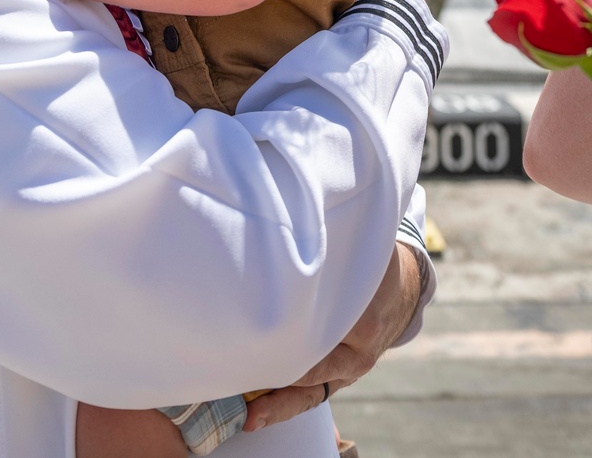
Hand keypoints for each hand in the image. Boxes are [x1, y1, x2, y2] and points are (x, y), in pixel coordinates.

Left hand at [244, 243, 421, 430]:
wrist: (402, 289)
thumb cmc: (371, 264)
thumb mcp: (360, 254)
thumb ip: (334, 251)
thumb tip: (297, 228)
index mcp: (363, 325)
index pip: (321, 340)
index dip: (289, 341)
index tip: (256, 339)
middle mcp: (356, 356)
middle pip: (313, 374)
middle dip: (278, 383)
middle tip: (245, 393)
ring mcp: (347, 370)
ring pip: (311, 393)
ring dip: (278, 405)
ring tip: (249, 418)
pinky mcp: (338, 376)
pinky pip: (312, 395)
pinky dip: (285, 404)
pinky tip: (258, 415)